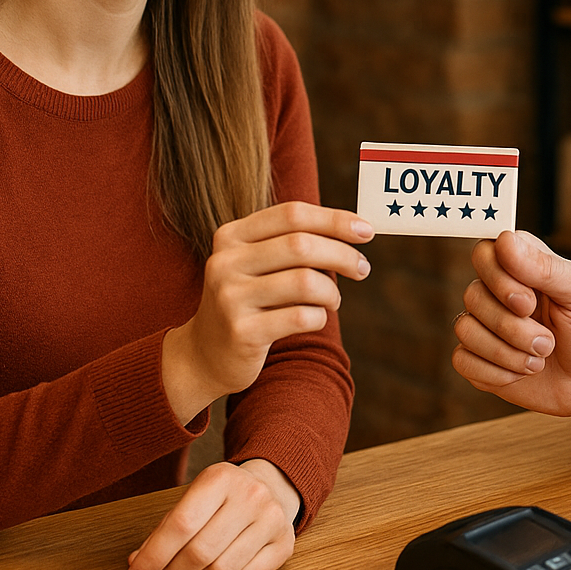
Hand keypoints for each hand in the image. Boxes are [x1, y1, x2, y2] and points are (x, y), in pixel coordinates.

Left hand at [126, 459, 298, 569]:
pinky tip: (219, 569)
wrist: (272, 487)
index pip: (180, 524)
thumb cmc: (224, 496)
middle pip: (199, 552)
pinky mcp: (284, 543)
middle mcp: (250, 495)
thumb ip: (166, 528)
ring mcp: (272, 519)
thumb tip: (138, 563)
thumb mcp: (194, 498)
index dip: (154, 556)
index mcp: (221, 478)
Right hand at [164, 202, 371, 422]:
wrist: (204, 355)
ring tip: (333, 299)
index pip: (292, 214)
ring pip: (306, 282)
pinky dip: (319, 316)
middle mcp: (226, 262)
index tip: (366, 230)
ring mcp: (230, 297)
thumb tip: (356, 229)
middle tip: (363, 268)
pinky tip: (315, 318)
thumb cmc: (249, 301)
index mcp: (231, 236)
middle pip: (301, 245)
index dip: (334, 219)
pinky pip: (301, 317)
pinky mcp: (242, 332)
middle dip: (343, 255)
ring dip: (332, 291)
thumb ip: (294, 243)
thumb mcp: (258, 264)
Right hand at [451, 230, 570, 416]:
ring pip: (466, 330)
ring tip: (540, 357)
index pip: (484, 253)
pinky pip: (463, 361)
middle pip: (472, 295)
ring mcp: (484, 325)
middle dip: (513, 326)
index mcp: (520, 264)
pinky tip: (522, 372)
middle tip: (548, 340)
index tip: (530, 302)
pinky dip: (497, 373)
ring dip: (508, 353)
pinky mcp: (477, 358)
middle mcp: (496, 291)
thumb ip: (545, 266)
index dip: (500, 280)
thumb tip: (506, 241)